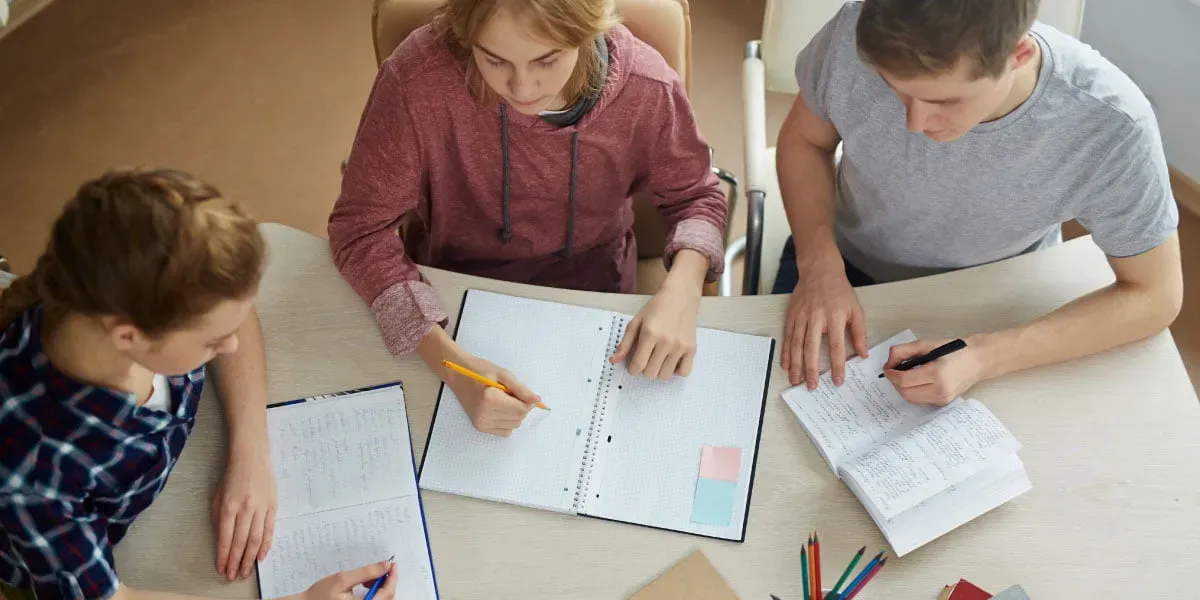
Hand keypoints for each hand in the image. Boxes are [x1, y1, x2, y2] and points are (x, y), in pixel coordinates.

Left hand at [212, 445, 277, 580]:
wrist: (251, 456)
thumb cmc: (232, 476)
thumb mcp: (218, 496)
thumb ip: (219, 518)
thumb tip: (223, 540)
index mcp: (228, 507)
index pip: (225, 538)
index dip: (224, 556)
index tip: (222, 569)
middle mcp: (245, 509)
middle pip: (241, 542)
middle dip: (237, 562)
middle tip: (234, 576)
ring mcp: (261, 508)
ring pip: (256, 539)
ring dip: (250, 558)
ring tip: (247, 571)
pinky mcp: (272, 506)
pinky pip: (269, 529)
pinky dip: (265, 545)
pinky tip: (261, 556)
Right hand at [292, 561, 396, 599]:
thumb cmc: (319, 596)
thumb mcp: (342, 579)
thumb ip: (366, 572)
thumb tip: (385, 566)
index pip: (387, 594)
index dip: (392, 578)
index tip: (392, 566)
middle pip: (387, 599)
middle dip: (386, 582)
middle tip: (377, 571)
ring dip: (380, 588)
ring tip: (366, 580)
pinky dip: (374, 594)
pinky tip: (364, 587)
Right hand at [443, 353, 540, 436]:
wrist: (458, 375)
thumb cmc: (480, 371)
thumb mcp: (503, 374)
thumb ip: (521, 389)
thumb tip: (536, 400)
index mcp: (490, 399)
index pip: (521, 409)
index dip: (528, 401)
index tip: (525, 393)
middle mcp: (485, 414)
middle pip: (519, 418)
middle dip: (521, 406)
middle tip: (511, 394)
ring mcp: (481, 422)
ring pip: (513, 425)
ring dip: (514, 414)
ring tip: (503, 400)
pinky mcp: (480, 427)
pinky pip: (505, 431)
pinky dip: (507, 421)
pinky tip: (500, 410)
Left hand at [611, 279, 700, 380]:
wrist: (680, 297)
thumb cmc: (656, 309)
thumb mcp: (636, 322)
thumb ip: (625, 343)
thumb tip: (613, 361)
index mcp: (649, 334)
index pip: (638, 365)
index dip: (632, 369)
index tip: (633, 365)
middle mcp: (666, 341)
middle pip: (650, 373)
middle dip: (644, 369)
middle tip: (646, 358)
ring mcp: (680, 346)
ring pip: (665, 375)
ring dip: (659, 371)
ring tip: (658, 359)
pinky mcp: (692, 348)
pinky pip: (684, 372)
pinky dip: (676, 371)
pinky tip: (671, 361)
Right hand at [782, 261, 868, 388]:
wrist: (820, 270)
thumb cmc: (840, 291)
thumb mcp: (856, 310)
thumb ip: (859, 333)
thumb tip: (862, 354)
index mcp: (835, 317)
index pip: (836, 346)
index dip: (837, 365)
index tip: (838, 381)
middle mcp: (816, 317)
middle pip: (812, 348)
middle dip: (811, 369)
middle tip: (812, 386)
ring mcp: (801, 316)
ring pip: (796, 344)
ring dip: (795, 364)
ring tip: (795, 380)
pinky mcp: (792, 315)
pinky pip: (787, 336)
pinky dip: (785, 352)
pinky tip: (785, 364)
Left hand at [883, 338, 984, 405]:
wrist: (977, 361)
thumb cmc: (954, 350)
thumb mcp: (926, 344)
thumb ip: (903, 351)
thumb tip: (889, 363)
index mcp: (937, 373)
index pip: (904, 380)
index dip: (891, 374)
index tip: (887, 368)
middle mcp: (940, 390)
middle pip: (905, 392)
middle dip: (895, 382)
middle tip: (894, 371)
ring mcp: (942, 398)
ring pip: (911, 398)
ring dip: (903, 388)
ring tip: (905, 375)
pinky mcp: (943, 402)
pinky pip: (920, 399)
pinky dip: (913, 391)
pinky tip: (917, 380)